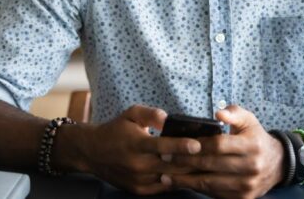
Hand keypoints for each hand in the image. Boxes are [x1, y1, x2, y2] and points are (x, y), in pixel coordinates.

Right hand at [80, 105, 199, 195]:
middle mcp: (138, 165)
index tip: (199, 144)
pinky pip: (164, 187)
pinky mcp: (139, 190)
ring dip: (188, 171)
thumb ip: (150, 113)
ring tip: (206, 163)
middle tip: (211, 154)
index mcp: (137, 144)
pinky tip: (189, 172)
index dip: (182, 145)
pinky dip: (177, 180)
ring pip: (171, 177)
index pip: (163, 146)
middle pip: (172, 165)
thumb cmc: (115, 130)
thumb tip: (167, 118)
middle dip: (193, 160)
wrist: (92, 153)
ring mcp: (139, 180)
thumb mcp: (130, 114)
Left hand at [165, 105, 284, 198]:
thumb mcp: (249, 120)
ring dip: (186, 180)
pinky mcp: (243, 198)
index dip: (196, 145)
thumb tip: (217, 113)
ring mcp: (247, 185)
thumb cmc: (256, 138)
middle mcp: (251, 167)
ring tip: (166, 176)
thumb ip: (233, 113)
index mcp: (252, 145)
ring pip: (210, 183)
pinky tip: (184, 184)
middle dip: (185, 162)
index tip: (176, 144)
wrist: (277, 164)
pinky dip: (198, 189)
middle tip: (164, 159)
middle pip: (211, 165)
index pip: (218, 145)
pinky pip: (215, 194)